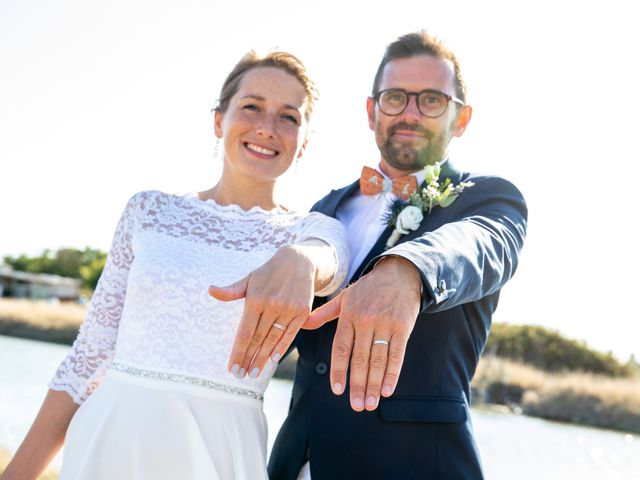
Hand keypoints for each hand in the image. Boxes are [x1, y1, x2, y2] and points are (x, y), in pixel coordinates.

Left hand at [208, 245, 315, 378]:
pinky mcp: (302, 311)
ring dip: (263, 358)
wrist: (298, 261)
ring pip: (273, 339)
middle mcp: (272, 305)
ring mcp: (289, 309)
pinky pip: (290, 333)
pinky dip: (281, 347)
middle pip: (258, 339)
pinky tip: (273, 359)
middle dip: (248, 359)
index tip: (232, 367)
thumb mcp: (249, 279)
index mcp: (256, 299)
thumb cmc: (268, 273)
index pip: (245, 332)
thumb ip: (231, 291)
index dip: (238, 352)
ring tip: (254, 373)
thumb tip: (211, 290)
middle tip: (240, 376)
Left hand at [303, 256, 420, 411]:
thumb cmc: (368, 289)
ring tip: (370, 404)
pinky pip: (397, 355)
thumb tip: (302, 325)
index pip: (341, 348)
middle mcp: (366, 321)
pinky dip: (392, 374)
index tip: (337, 390)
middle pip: (360, 358)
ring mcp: (385, 324)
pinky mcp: (403, 328)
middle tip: (355, 406)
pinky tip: (387, 390)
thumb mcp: (344, 298)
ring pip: (378, 360)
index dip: (339, 370)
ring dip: (374, 384)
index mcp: (349, 315)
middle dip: (358, 385)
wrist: (399, 273)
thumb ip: (324, 314)